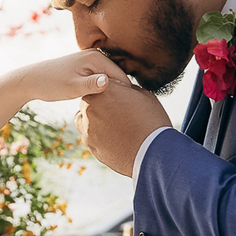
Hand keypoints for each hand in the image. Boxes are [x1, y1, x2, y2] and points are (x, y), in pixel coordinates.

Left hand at [14, 51, 116, 104]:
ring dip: (111, 92)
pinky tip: (100, 102)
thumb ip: (91, 85)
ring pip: (110, 79)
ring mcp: (92, 60)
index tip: (125, 111)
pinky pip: (101, 79)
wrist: (32, 79)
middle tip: (118, 112)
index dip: (126, 95)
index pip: (122, 77)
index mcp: (96, 57)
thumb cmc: (51, 84)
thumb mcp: (72, 87)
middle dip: (120, 93)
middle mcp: (96, 55)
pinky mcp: (87, 66)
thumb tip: (108, 82)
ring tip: (110, 109)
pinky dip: (102, 90)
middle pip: (118, 77)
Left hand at [73, 52, 171, 174]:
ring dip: (93, 118)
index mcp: (106, 90)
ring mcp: (88, 126)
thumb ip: (128, 90)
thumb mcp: (145, 96)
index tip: (121, 97)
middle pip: (89, 100)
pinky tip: (111, 138)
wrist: (152, 152)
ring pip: (83, 117)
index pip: (102, 83)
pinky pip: (87, 135)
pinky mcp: (89, 143)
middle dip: (99, 103)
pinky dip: (96, 135)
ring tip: (111, 125)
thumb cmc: (152, 122)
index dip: (111, 89)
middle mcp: (92, 106)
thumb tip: (123, 90)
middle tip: (115, 111)